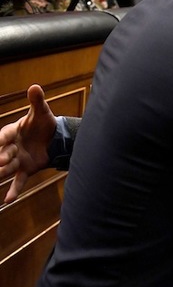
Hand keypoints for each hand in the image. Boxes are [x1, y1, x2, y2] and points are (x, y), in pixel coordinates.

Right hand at [0, 85, 57, 202]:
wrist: (53, 138)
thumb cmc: (43, 124)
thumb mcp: (41, 112)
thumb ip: (37, 101)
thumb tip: (34, 86)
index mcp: (13, 131)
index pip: (5, 135)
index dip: (2, 138)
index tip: (1, 140)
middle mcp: (11, 147)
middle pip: (4, 153)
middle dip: (2, 157)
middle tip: (4, 160)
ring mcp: (17, 160)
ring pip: (7, 168)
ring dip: (4, 173)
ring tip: (0, 175)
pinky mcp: (25, 170)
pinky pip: (18, 181)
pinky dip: (14, 190)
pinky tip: (8, 200)